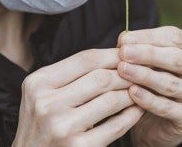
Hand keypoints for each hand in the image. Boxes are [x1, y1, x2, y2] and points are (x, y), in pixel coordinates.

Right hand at [12, 49, 143, 146]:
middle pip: (101, 78)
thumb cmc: (41, 126)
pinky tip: (138, 110)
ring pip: (111, 100)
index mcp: (38, 83)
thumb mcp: (44, 95)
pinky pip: (116, 126)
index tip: (130, 54)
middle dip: (127, 74)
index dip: (113, 54)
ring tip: (142, 89)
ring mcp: (63, 127)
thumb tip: (115, 54)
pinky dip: (131, 115)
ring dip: (132, 93)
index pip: (86, 59)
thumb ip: (71, 75)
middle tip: (142, 72)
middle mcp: (47, 104)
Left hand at [117, 27, 181, 146]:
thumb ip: (140, 48)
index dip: (148, 36)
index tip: (124, 40)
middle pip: (177, 58)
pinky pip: (168, 108)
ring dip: (144, 75)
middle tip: (123, 53)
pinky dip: (149, 99)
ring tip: (123, 70)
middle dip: (147, 54)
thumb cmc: (153, 83)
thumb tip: (125, 38)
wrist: (156, 123)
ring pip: (172, 83)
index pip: (176, 37)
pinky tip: (132, 92)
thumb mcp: (148, 62)